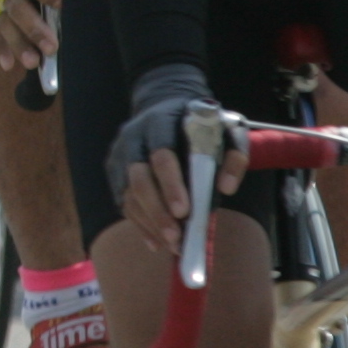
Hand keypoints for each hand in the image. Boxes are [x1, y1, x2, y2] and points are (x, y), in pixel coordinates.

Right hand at [105, 62, 237, 236]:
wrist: (163, 101)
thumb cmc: (199, 122)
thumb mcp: (226, 129)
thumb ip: (232, 155)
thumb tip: (226, 188)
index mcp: (158, 123)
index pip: (161, 155)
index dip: (171, 184)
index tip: (185, 211)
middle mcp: (132, 139)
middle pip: (138, 179)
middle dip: (157, 211)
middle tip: (175, 237)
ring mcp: (119, 157)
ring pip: (128, 195)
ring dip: (149, 223)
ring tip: (172, 246)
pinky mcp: (115, 174)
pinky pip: (124, 203)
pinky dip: (140, 225)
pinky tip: (156, 243)